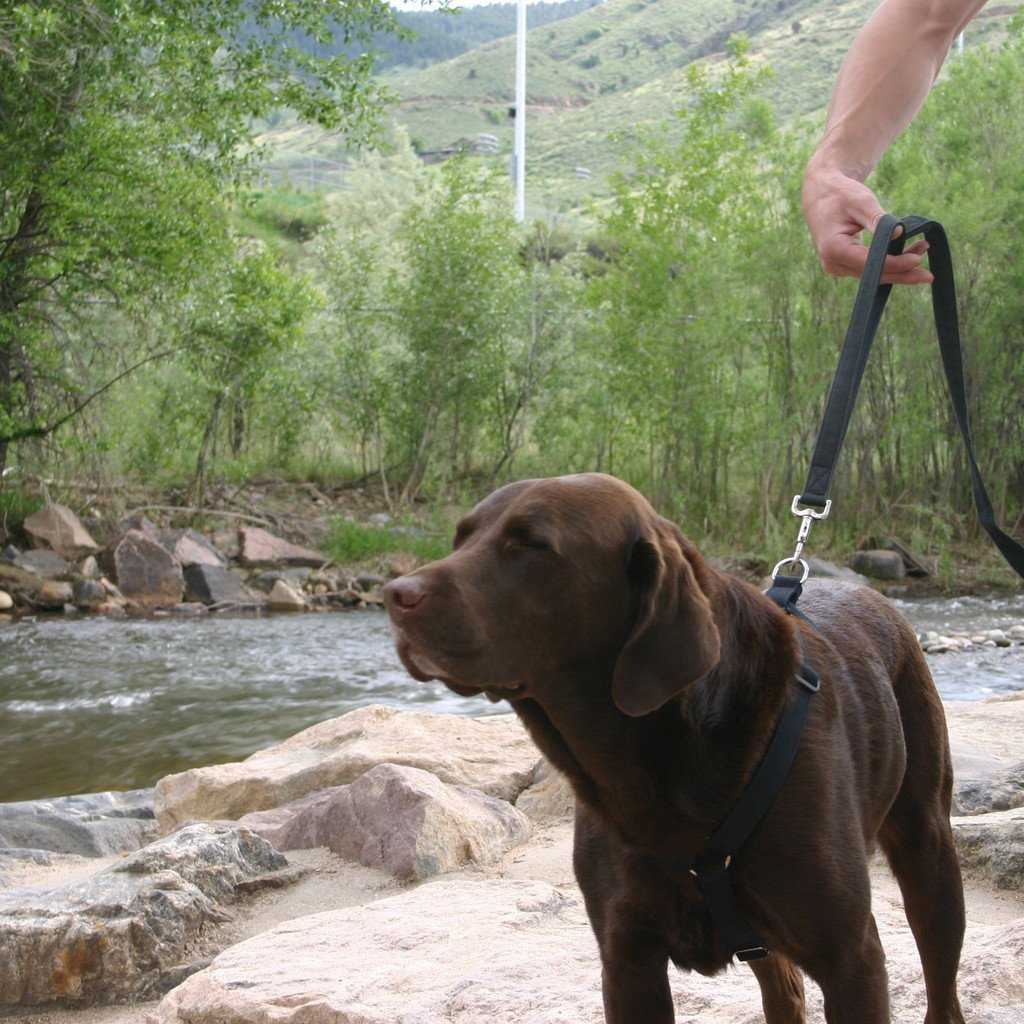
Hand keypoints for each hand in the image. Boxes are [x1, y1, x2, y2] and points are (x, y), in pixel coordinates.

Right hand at [801, 157, 931, 284]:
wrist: (822, 195)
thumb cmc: (841, 194)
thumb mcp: (861, 202)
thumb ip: (879, 220)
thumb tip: (900, 233)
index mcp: (834, 248)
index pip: (869, 263)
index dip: (894, 264)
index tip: (917, 260)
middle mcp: (833, 263)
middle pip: (873, 275)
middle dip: (901, 273)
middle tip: (928, 276)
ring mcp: (837, 267)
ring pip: (873, 274)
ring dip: (899, 268)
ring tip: (923, 251)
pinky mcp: (844, 265)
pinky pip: (870, 269)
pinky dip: (890, 263)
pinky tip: (910, 254)